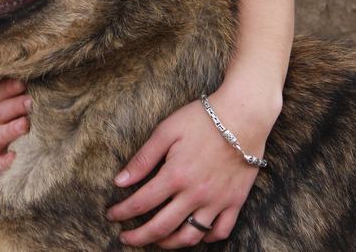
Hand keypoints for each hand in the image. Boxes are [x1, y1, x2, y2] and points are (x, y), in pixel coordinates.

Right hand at [0, 78, 31, 177]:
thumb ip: (22, 95)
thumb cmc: (8, 123)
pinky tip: (13, 158)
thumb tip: (47, 77)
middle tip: (31, 101)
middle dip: (16, 106)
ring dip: (11, 129)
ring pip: (0, 135)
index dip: (10, 88)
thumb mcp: (9, 107)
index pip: (1, 93)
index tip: (23, 83)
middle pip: (2, 112)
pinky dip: (4, 162)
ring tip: (24, 124)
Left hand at [107, 83, 278, 247]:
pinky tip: (193, 234)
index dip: (122, 212)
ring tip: (156, 241)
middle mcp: (195, 194)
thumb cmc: (202, 119)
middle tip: (125, 239)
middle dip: (139, 237)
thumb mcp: (166, 131)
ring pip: (190, 236)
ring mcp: (217, 201)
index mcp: (175, 175)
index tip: (111, 215)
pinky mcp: (235, 202)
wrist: (243, 115)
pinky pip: (220, 231)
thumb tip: (120, 181)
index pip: (141, 203)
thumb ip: (143, 159)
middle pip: (161, 227)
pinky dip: (206, 238)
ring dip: (169, 243)